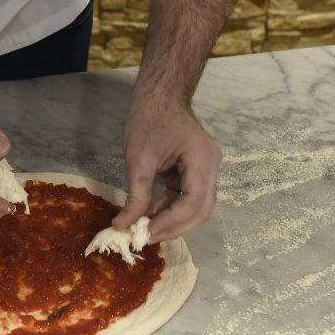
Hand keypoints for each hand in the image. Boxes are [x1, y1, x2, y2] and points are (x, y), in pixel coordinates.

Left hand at [112, 94, 221, 242]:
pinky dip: (170, 209)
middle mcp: (212, 167)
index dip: (170, 222)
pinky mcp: (196, 172)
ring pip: (196, 207)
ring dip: (172, 221)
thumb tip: (123, 225)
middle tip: (145, 238)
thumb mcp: (138, 159)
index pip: (193, 202)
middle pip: (200, 210)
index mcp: (202, 160)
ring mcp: (207, 169)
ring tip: (145, 230)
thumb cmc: (148, 119)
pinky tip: (150, 215)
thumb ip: (135, 196)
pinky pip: (187, 197)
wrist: (158, 96)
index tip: (145, 233)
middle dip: (174, 227)